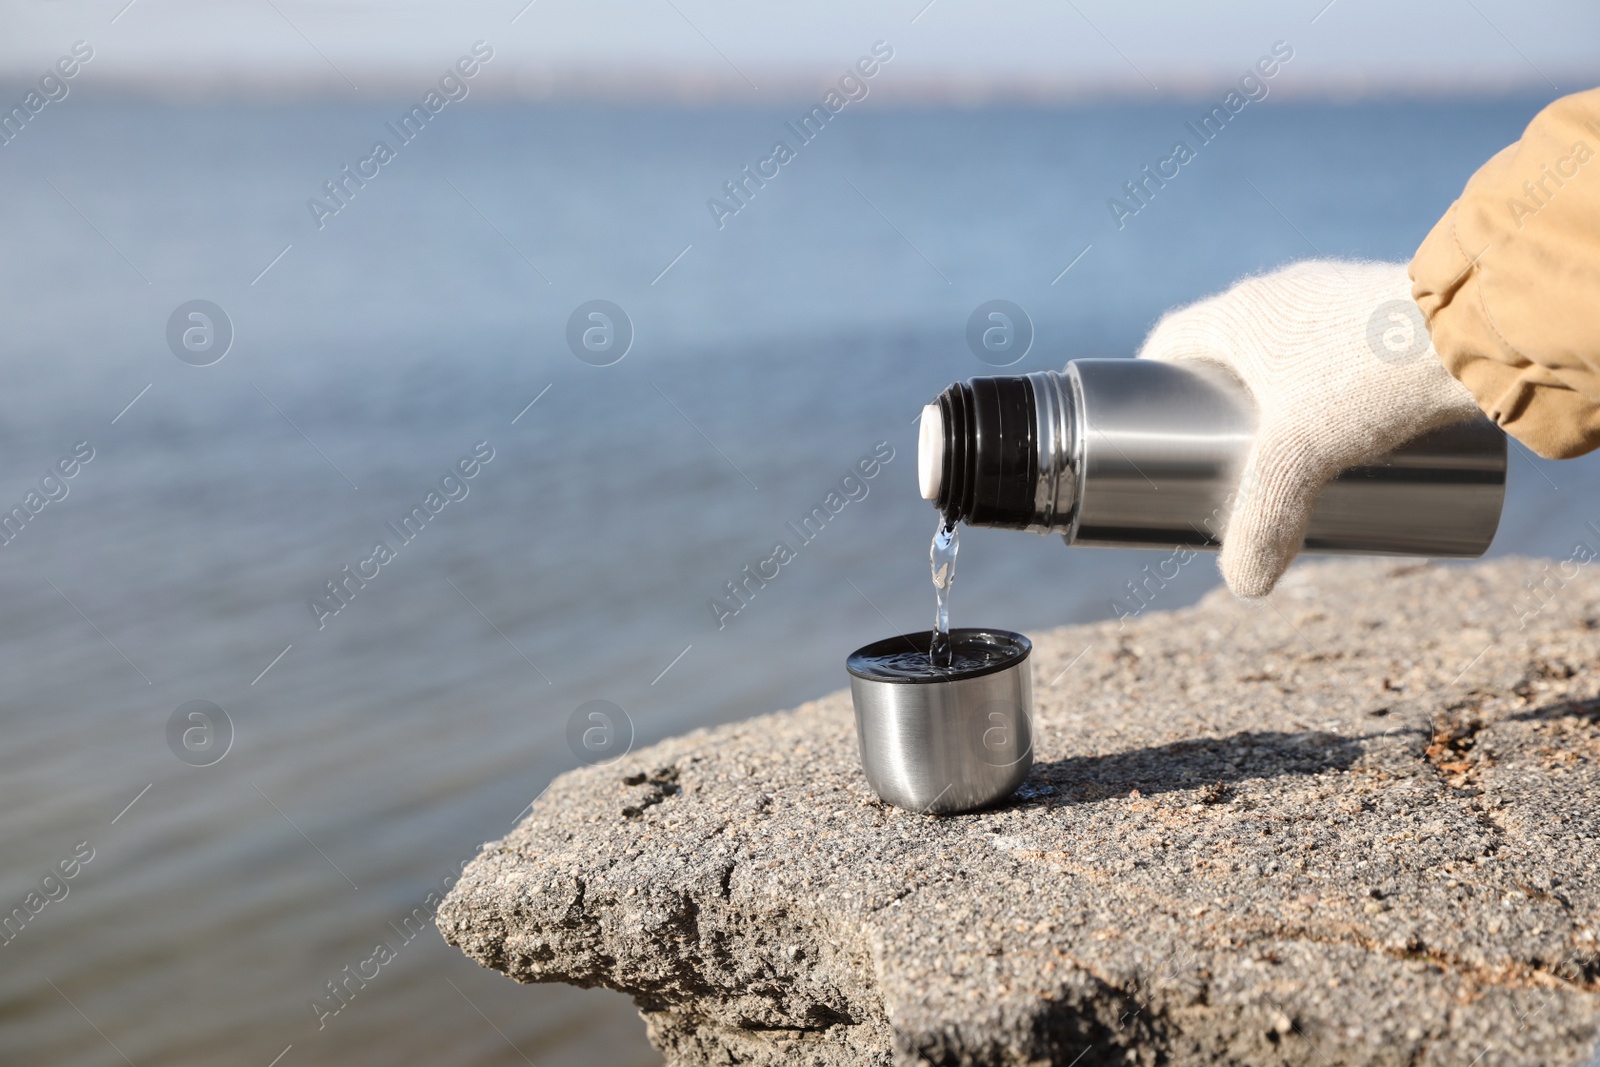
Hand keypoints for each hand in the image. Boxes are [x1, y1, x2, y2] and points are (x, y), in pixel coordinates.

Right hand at [1137, 260, 1481, 598]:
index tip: (1153, 424)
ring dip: (1279, 394)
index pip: (1172, 340)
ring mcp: (1340, 294)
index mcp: (1242, 312)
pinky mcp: (1391, 308)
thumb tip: (1244, 585)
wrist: (1480, 326)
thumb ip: (1263, 524)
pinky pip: (1341, 346)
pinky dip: (1331, 384)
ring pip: (1289, 347)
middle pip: (1230, 347)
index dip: (1153, 383)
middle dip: (1220, 401)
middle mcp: (1285, 292)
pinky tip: (1354, 425)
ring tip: (1292, 450)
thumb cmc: (1369, 377)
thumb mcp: (1302, 460)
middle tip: (1224, 455)